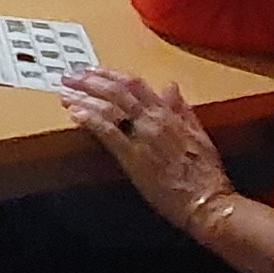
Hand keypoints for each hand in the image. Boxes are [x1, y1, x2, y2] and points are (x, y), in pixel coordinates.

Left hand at [56, 67, 232, 231]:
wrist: (207, 201)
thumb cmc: (206, 174)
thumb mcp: (199, 135)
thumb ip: (183, 110)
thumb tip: (171, 87)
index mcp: (169, 114)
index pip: (134, 84)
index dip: (110, 74)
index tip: (91, 70)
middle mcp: (154, 119)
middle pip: (116, 91)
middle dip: (90, 81)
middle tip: (69, 76)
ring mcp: (142, 137)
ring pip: (109, 107)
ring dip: (84, 97)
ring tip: (65, 93)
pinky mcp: (133, 157)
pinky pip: (108, 131)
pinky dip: (90, 119)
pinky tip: (75, 113)